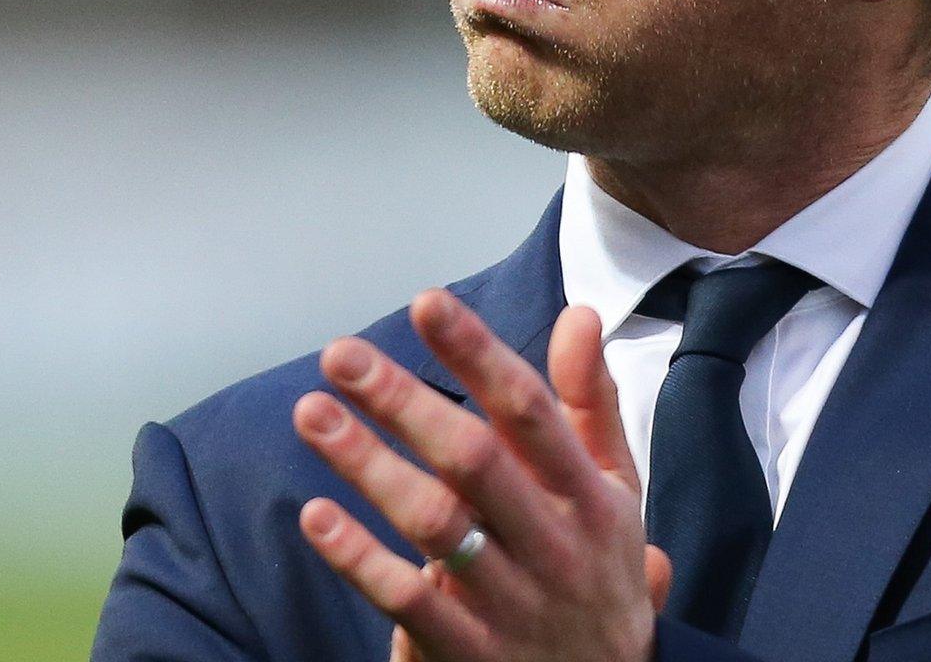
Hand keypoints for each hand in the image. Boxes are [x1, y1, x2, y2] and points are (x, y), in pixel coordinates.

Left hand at [291, 289, 673, 661]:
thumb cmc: (600, 573)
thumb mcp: (617, 490)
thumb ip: (589, 403)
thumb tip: (577, 314)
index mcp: (588, 495)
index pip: (530, 411)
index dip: (478, 353)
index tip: (427, 303)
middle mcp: (552, 544)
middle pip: (474, 460)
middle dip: (404, 401)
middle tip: (342, 354)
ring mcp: (509, 602)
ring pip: (434, 524)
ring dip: (367, 464)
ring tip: (312, 413)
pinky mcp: (467, 652)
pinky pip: (408, 601)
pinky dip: (359, 558)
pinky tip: (317, 514)